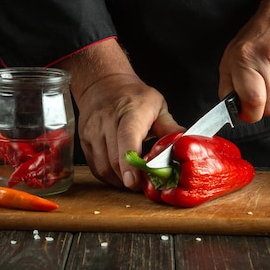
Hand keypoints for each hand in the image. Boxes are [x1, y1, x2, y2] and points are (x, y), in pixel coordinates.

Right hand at [57, 38, 182, 189]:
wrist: (103, 84)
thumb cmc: (133, 96)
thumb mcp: (157, 105)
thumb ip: (169, 127)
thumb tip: (185, 145)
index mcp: (130, 112)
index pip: (127, 139)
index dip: (130, 163)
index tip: (134, 181)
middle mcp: (107, 122)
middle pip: (114, 160)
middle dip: (130, 179)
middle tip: (145, 185)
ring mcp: (92, 132)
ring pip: (103, 167)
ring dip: (120, 180)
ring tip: (134, 180)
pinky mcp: (84, 141)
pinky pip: (96, 167)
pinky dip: (109, 177)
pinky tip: (120, 175)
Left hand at [218, 8, 269, 121]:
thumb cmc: (257, 39)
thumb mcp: (231, 58)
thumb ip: (228, 86)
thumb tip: (232, 110)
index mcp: (245, 58)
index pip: (253, 99)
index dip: (251, 114)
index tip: (249, 114)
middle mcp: (269, 58)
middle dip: (267, 107)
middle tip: (264, 94)